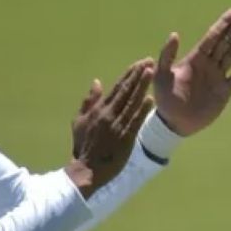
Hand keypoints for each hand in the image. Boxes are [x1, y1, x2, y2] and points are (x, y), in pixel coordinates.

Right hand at [67, 58, 154, 197]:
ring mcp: (117, 126)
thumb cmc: (83, 145)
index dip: (129, 74)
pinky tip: (150, 99)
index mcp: (99, 109)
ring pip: (131, 102)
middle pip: (126, 90)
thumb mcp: (79, 120)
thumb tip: (97, 82)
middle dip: (138, 75)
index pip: (117, 87)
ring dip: (142, 86)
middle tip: (150, 61)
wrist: (87, 169)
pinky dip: (142, 110)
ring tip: (151, 72)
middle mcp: (108, 114)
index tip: (139, 63)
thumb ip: (89, 101)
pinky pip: (135, 121)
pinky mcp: (125, 138)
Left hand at [151, 7, 230, 136]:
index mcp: (194, 58)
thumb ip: (167, 55)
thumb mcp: (161, 75)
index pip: (212, 37)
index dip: (223, 24)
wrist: (174, 122)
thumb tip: (175, 34)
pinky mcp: (224, 91)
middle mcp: (208, 64)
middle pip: (226, 41)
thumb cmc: (164, 98)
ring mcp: (218, 77)